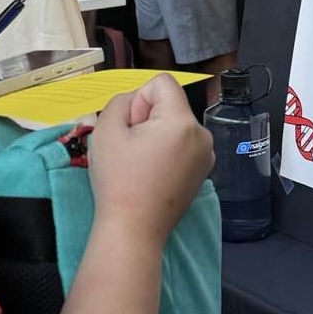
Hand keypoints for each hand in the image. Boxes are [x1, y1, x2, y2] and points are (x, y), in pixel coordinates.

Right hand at [89, 74, 213, 245]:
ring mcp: (206, 155)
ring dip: (156, 135)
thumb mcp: (106, 129)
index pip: (161, 83)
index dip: (139, 100)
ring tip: (141, 164)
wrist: (133, 230)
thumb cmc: (118, 180)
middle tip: (132, 150)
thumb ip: (120, 102)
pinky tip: (152, 174)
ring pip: (175, 125)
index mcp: (183, 122)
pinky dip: (166, 151)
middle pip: (170, 104)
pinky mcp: (202, 172)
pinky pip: (182, 145)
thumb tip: (135, 103)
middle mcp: (202, 135)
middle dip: (148, 119)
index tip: (131, 129)